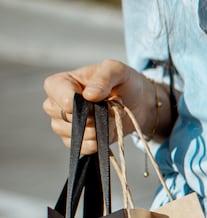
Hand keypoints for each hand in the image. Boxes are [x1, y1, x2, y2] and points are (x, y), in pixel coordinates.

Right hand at [42, 59, 156, 154]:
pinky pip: (83, 147)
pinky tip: (107, 130)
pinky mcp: (76, 141)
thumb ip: (103, 78)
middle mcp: (56, 105)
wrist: (139, 103)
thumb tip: (89, 95)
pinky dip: (100, 141)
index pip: (57, 95)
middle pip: (66, 117)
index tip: (93, 100)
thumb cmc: (124, 82)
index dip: (75, 101)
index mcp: (60, 83)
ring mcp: (64, 125)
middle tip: (108, 106)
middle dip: (93, 115)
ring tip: (110, 115)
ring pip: (75, 134)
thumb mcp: (117, 70)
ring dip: (99, 128)